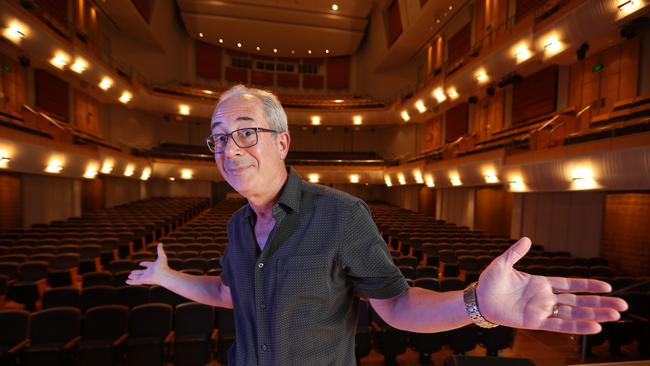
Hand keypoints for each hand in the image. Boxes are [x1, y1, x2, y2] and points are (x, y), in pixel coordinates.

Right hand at [126, 243, 170, 285]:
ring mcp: (146, 277)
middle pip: (142, 272)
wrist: (164, 274)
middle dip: (137, 272)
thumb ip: (160, 250)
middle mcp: (150, 272)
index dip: (145, 263)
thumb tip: (160, 243)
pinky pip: (136, 281)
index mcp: (153, 266)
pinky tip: (126, 281)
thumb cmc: (163, 266)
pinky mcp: (144, 280)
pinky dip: (131, 282)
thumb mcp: (161, 256)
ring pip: (138, 277)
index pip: (148, 265)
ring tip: (129, 276)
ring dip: (133, 277)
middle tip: (132, 272)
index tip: (141, 263)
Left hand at [475, 237, 627, 333]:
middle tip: (622, 305)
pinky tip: (593, 326)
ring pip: (573, 314)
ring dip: (594, 315)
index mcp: (541, 283)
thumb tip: (528, 239)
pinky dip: (576, 326)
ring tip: (615, 316)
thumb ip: (516, 253)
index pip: (571, 285)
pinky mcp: (534, 322)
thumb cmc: (489, 281)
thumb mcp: (502, 263)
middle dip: (600, 303)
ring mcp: (541, 310)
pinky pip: (559, 325)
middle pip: (579, 302)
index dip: (588, 285)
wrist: (477, 299)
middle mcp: (545, 298)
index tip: (608, 287)